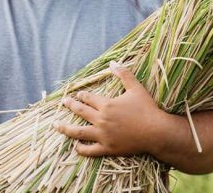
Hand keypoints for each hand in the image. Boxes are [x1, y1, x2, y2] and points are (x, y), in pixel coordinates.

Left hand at [54, 61, 168, 156]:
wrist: (156, 132)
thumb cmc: (147, 109)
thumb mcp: (136, 88)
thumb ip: (123, 74)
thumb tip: (112, 63)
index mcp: (107, 104)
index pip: (88, 98)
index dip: (81, 95)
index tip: (77, 94)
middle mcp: (101, 120)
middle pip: (80, 112)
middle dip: (71, 105)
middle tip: (64, 102)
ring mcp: (103, 135)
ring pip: (79, 132)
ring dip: (65, 129)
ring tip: (56, 125)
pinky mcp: (107, 148)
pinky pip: (90, 150)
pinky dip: (81, 149)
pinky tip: (76, 146)